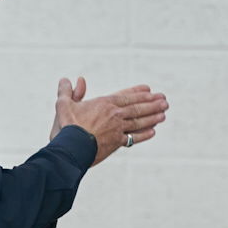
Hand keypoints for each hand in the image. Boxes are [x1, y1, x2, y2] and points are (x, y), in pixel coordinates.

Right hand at [51, 77, 168, 165]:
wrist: (71, 148)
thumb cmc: (66, 126)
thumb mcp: (63, 104)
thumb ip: (67, 91)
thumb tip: (66, 79)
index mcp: (104, 103)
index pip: (126, 95)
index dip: (138, 92)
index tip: (149, 89)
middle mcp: (115, 115)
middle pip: (137, 107)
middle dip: (152, 103)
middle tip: (164, 101)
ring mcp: (117, 129)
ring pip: (139, 121)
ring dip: (153, 117)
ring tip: (163, 114)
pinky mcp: (117, 143)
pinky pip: (134, 138)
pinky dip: (143, 134)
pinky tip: (152, 132)